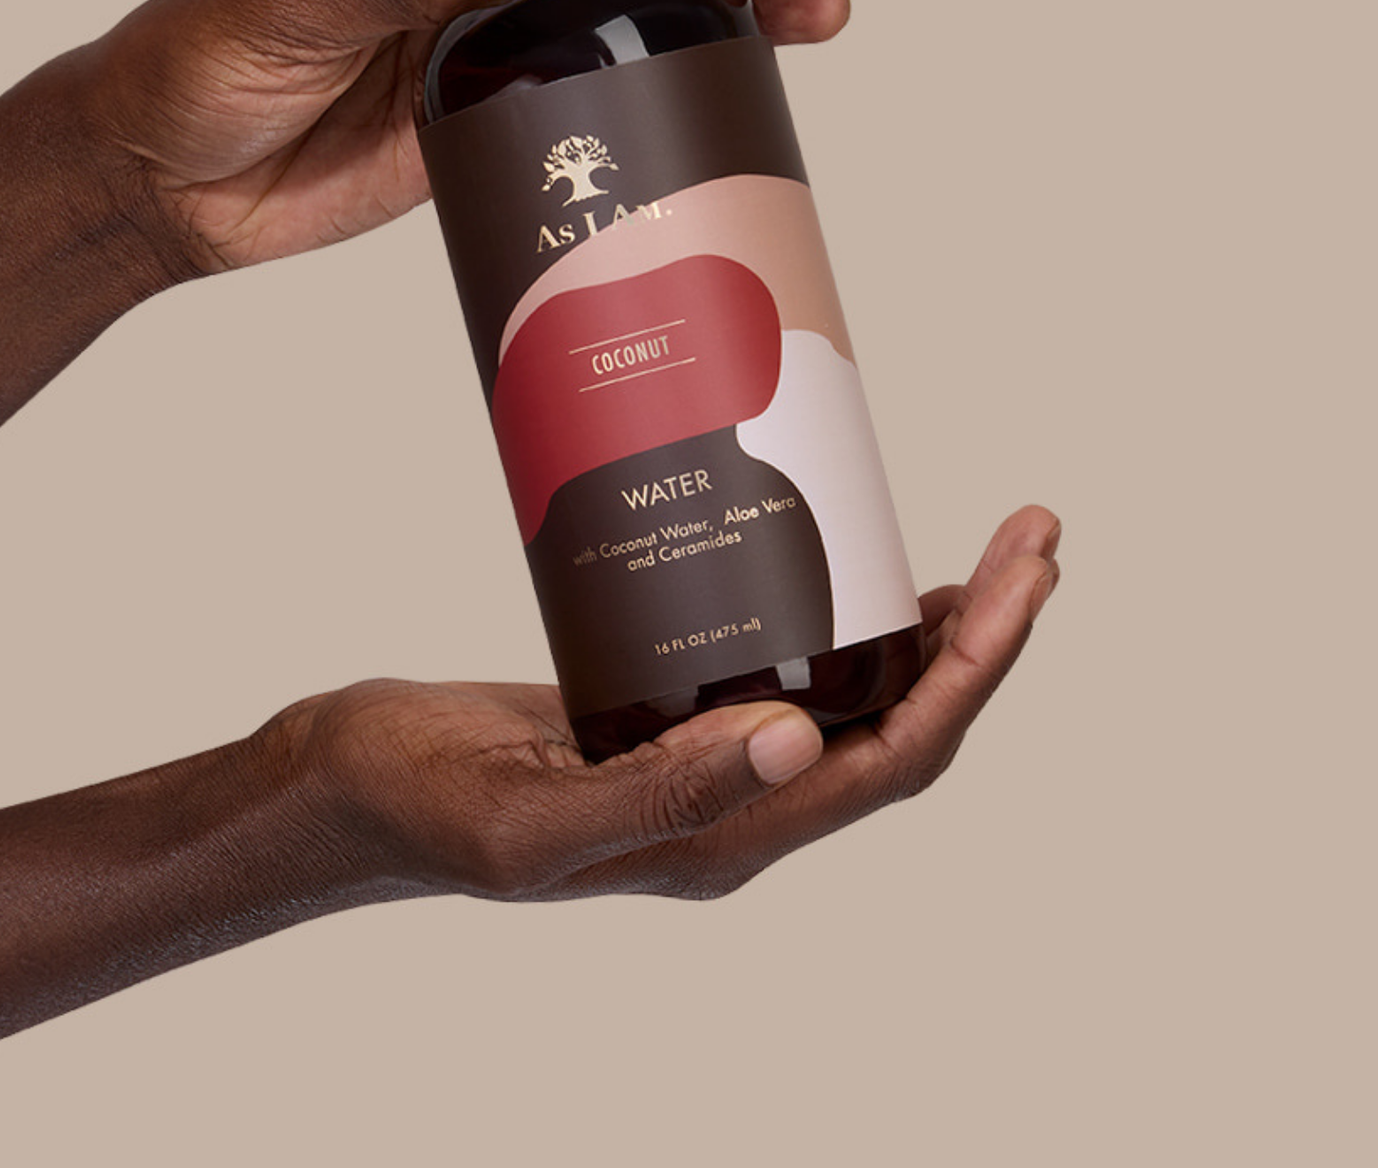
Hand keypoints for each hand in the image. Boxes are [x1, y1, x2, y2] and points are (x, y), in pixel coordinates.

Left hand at [76, 0, 851, 273]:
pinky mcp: (494, 120)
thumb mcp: (277, 2)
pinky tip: (733, 96)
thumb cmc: (192, 59)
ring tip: (801, 15)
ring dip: (716, 7)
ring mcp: (490, 39)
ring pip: (622, 8)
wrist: (162, 188)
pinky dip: (667, 95)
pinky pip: (593, 99)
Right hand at [260, 505, 1060, 903]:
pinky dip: (848, 616)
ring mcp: (707, 760)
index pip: (892, 758)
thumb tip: (801, 740)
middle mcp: (735, 806)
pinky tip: (857, 562)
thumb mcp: (528, 814)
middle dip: (984, 635)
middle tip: (1034, 534)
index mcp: (723, 843)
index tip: (1022, 576)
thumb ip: (659, 795)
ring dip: (937, 630)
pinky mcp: (669, 712)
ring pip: (858, 699)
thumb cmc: (419, 801)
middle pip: (901, 724)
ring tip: (991, 550)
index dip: (975, 673)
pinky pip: (792, 668)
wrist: (343, 786)